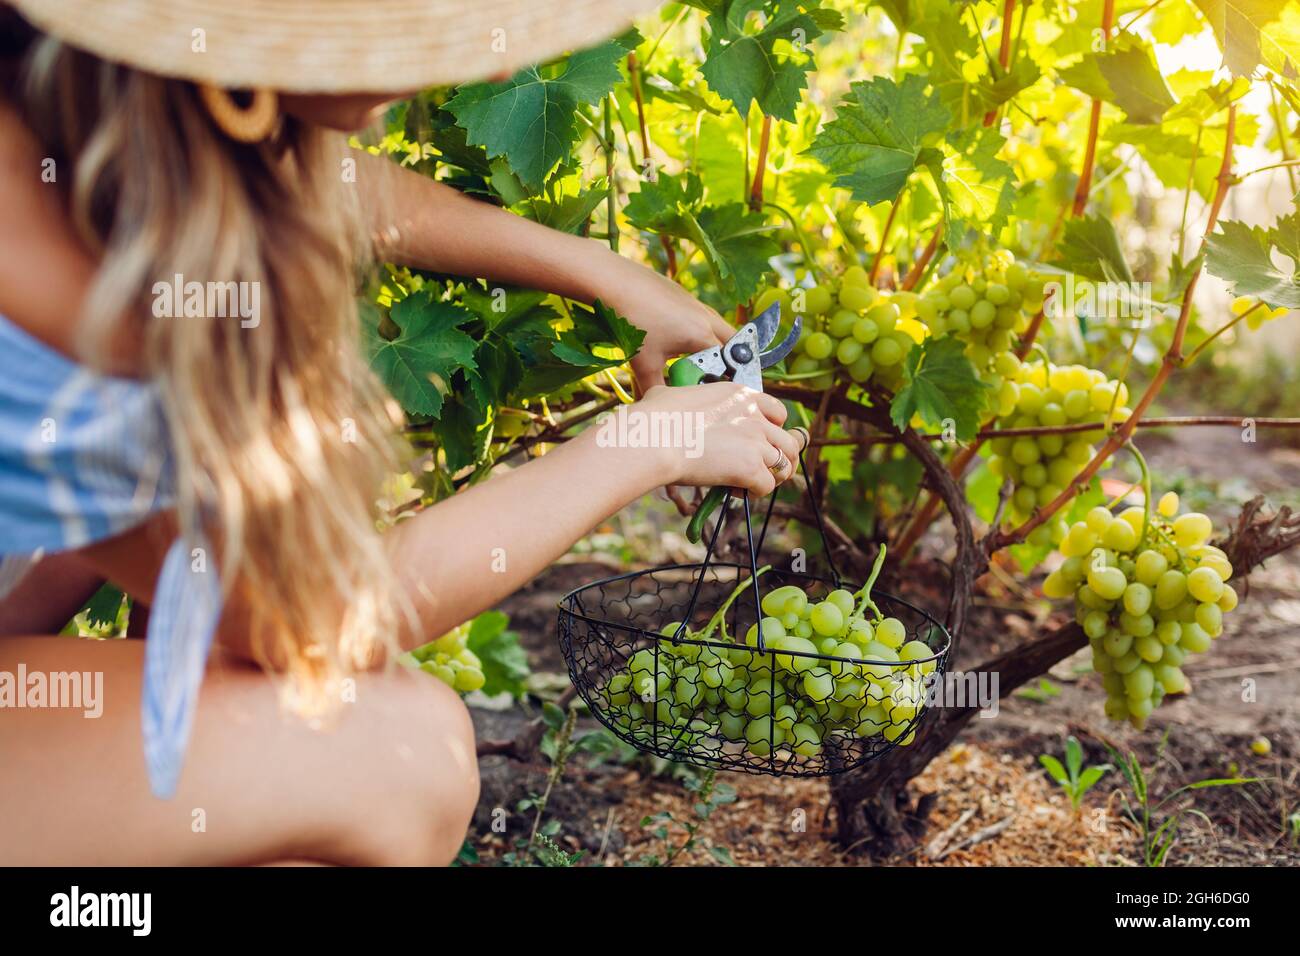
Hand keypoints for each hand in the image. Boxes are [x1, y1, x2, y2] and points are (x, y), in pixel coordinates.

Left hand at [594, 254, 735, 391]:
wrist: (615, 282)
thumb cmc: (633, 322)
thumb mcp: (644, 363)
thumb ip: (654, 389)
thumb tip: (654, 407)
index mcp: (702, 336)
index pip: (729, 362)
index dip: (729, 377)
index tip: (724, 389)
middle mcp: (705, 317)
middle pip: (733, 340)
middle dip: (731, 359)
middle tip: (718, 374)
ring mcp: (695, 303)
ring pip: (717, 325)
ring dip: (715, 342)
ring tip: (698, 357)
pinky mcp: (682, 294)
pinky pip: (702, 314)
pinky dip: (699, 328)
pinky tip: (677, 335)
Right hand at [629, 382, 804, 496]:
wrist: (653, 438)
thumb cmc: (655, 417)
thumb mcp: (674, 394)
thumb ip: (683, 398)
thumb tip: (665, 398)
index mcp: (741, 395)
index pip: (779, 412)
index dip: (773, 431)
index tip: (758, 443)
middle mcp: (755, 416)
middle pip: (789, 442)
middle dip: (780, 459)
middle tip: (762, 470)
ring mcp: (756, 442)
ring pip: (785, 466)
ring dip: (772, 478)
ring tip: (751, 484)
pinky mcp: (750, 467)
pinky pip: (767, 486)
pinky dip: (754, 493)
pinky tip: (735, 491)